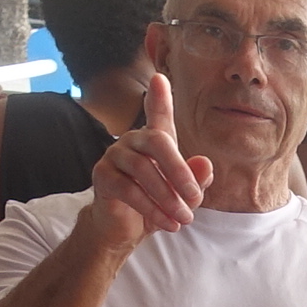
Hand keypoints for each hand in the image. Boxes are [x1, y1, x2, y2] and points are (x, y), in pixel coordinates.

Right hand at [89, 72, 209, 242]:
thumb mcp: (182, 194)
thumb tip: (205, 163)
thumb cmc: (157, 204)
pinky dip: (152, 209)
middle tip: (195, 199)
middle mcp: (132, 141)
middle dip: (180, 171)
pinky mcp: (101, 176)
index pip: (158, 115)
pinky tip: (168, 223)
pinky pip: (129, 189)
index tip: (159, 78)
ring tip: (184, 219)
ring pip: (143, 169)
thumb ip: (196, 179)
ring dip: (167, 197)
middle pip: (157, 141)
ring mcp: (113, 156)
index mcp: (154, 141)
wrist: (126, 229)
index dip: (159, 98)